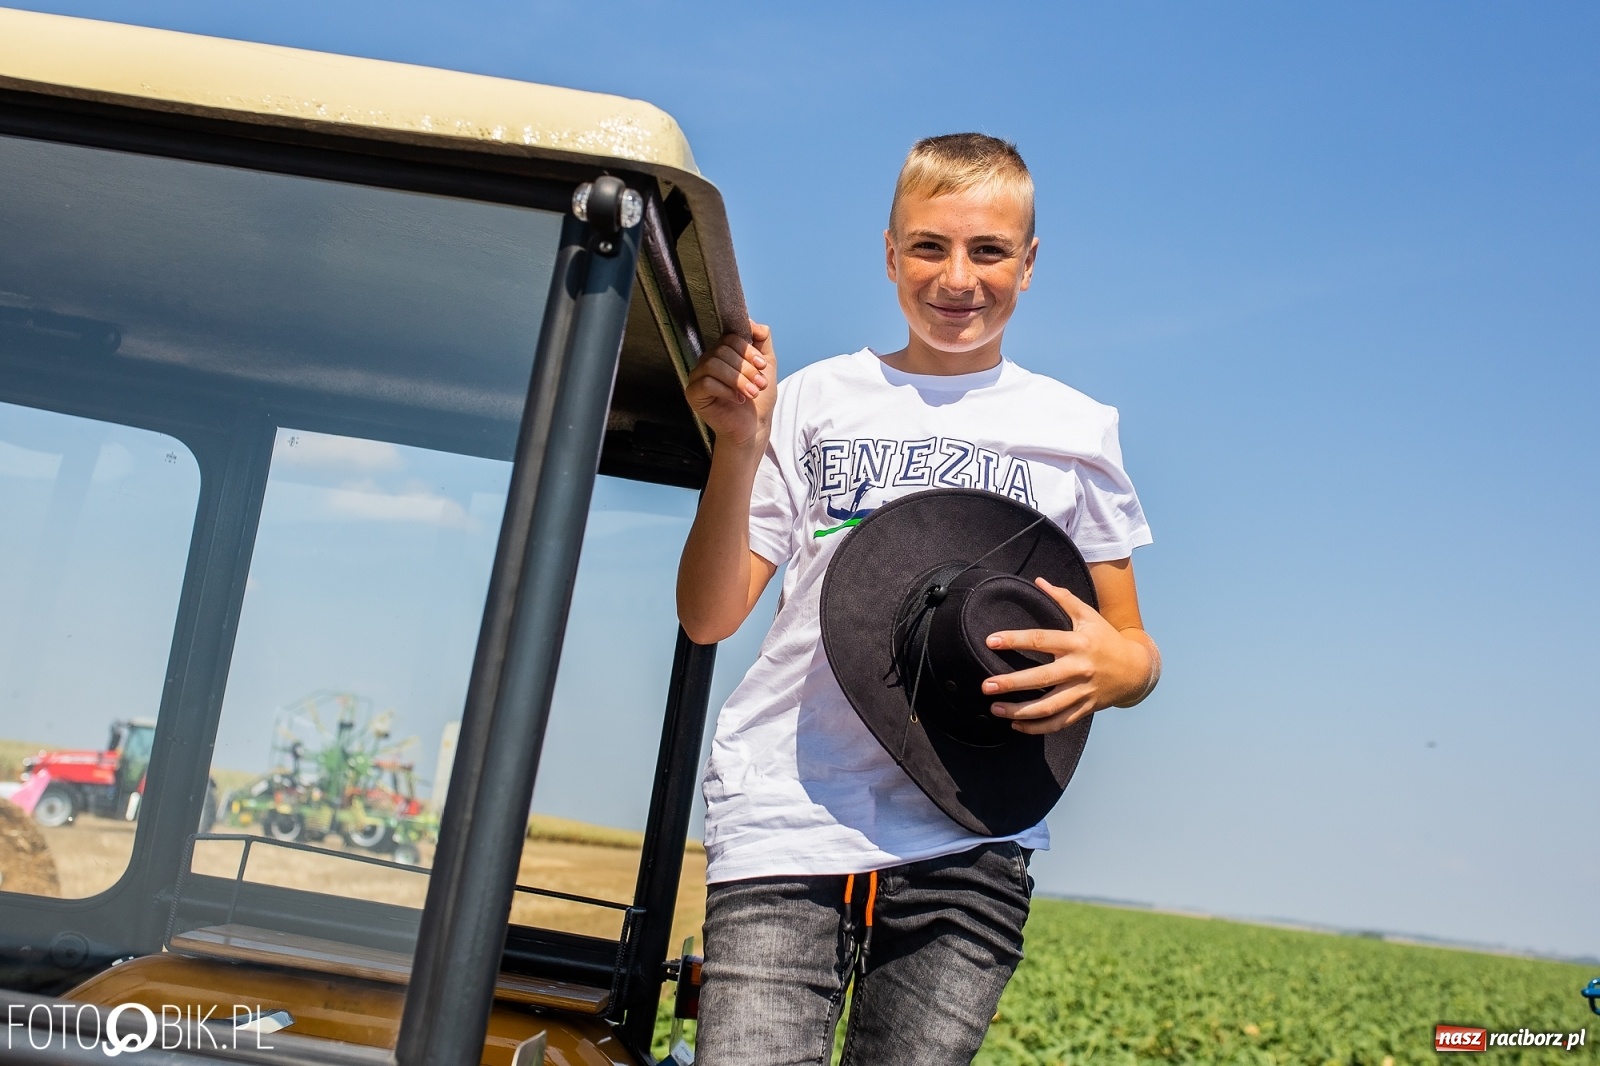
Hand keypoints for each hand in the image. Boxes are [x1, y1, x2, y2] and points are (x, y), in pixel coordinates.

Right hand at [684, 320, 775, 447]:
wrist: (754, 427)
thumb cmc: (758, 398)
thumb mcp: (767, 364)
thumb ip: (762, 339)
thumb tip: (752, 322)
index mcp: (722, 352)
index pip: (730, 338)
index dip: (747, 350)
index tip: (762, 367)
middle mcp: (707, 361)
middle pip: (722, 351)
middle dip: (745, 368)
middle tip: (760, 385)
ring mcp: (697, 377)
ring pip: (713, 365)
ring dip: (738, 380)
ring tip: (752, 393)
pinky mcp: (693, 394)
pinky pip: (706, 383)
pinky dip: (726, 390)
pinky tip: (737, 400)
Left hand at [981, 577, 1154, 734]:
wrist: (1136, 670)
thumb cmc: (1106, 639)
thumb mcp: (1089, 615)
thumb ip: (1064, 598)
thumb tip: (1039, 581)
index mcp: (1077, 643)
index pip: (1041, 640)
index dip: (1015, 639)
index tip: (990, 641)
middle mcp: (1079, 668)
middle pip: (1041, 678)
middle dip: (1012, 683)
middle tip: (986, 686)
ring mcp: (1082, 691)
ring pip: (1049, 707)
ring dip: (1020, 711)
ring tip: (995, 709)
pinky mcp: (1085, 708)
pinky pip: (1060, 722)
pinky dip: (1037, 727)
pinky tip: (1016, 725)